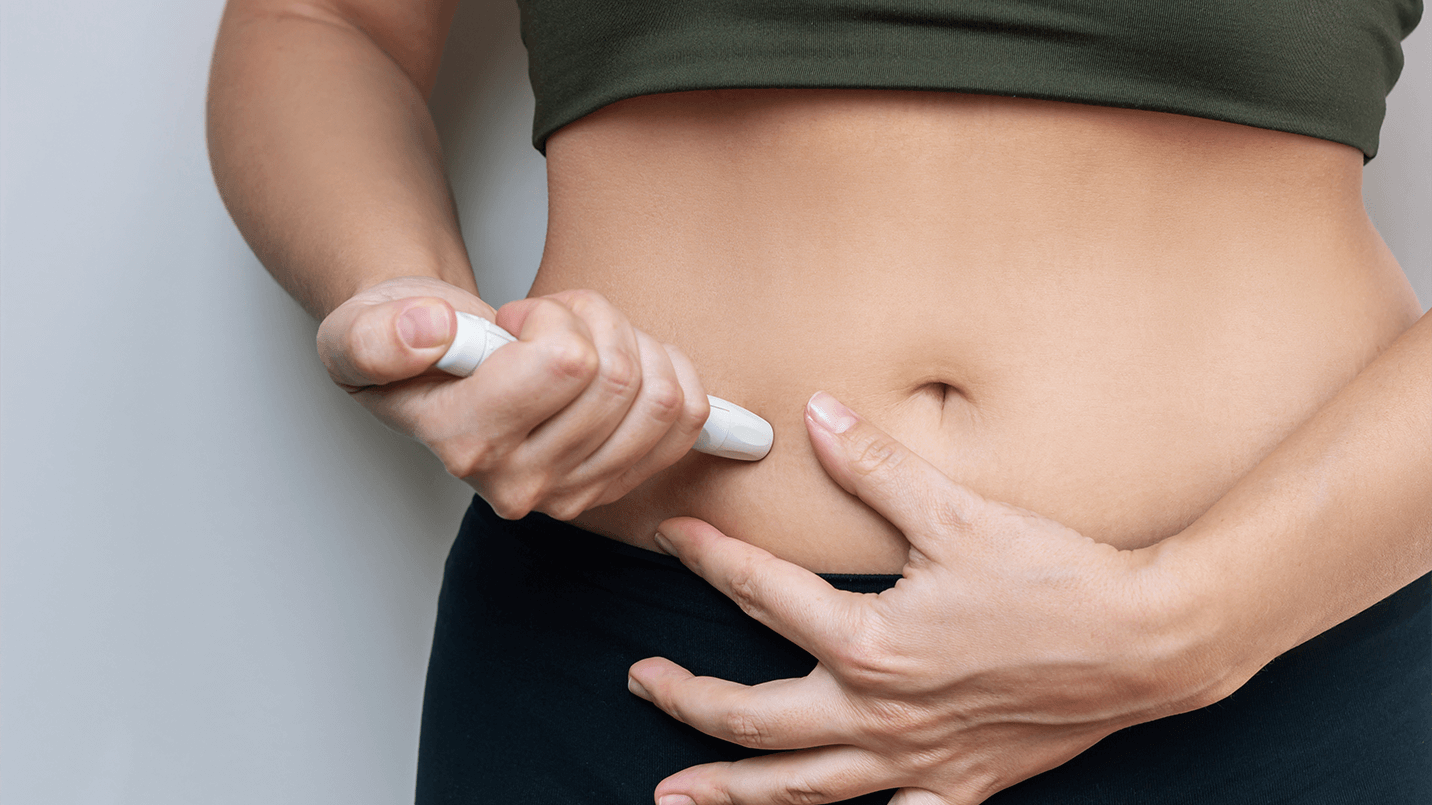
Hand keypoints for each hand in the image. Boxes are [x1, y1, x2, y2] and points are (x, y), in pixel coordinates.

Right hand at [316, 277, 709, 519]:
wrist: (428, 366)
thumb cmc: (405, 345)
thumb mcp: (358, 332)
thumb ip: (377, 339)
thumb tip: (430, 330)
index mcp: (466, 445)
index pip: (566, 363)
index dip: (551, 318)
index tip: (514, 320)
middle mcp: (522, 484)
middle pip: (618, 377)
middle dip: (593, 319)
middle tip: (551, 320)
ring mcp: (574, 491)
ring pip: (660, 398)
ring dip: (632, 343)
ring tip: (580, 340)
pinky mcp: (615, 483)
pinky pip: (688, 421)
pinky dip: (670, 372)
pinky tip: (626, 361)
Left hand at [628, 393, 1226, 804]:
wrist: (1150, 642)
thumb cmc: (1056, 578)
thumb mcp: (957, 513)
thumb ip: (875, 466)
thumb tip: (815, 413)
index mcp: (870, 644)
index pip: (761, 595)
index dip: (709, 559)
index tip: (673, 537)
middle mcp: (879, 714)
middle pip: (753, 717)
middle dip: (687, 700)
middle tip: (641, 681)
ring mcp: (916, 760)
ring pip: (801, 788)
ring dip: (730, 792)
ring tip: (672, 798)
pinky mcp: (960, 785)